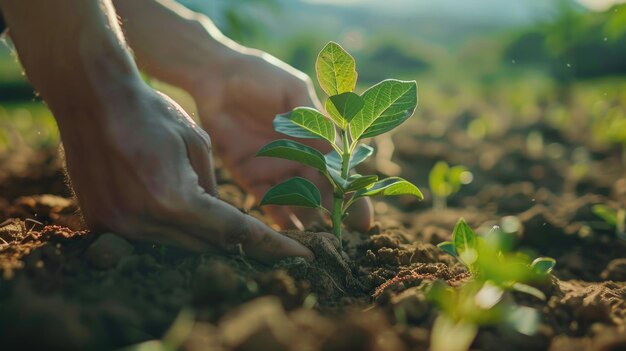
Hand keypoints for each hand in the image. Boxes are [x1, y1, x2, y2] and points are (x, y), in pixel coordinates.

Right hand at [63, 83, 313, 262]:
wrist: (91, 96)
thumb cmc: (150, 110)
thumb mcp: (197, 142)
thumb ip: (212, 187)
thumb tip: (221, 218)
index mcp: (176, 198)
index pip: (235, 231)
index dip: (272, 245)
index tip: (299, 254)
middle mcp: (146, 220)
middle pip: (207, 247)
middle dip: (241, 246)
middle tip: (272, 245)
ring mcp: (120, 225)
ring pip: (177, 247)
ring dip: (204, 240)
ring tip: (229, 232)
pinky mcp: (101, 222)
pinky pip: (147, 238)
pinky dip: (171, 232)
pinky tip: (185, 220)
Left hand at [191, 48, 372, 231]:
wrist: (217, 77)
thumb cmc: (261, 77)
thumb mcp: (293, 93)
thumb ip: (312, 119)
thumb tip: (337, 150)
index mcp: (316, 138)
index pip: (340, 172)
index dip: (353, 197)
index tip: (363, 223)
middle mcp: (300, 158)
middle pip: (321, 194)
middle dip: (332, 219)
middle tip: (338, 246)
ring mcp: (275, 169)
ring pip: (297, 203)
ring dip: (307, 223)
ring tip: (315, 248)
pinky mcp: (249, 176)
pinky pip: (266, 202)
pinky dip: (277, 219)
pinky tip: (285, 238)